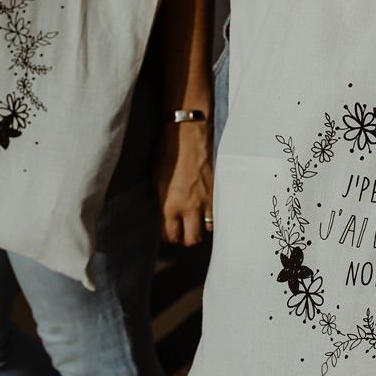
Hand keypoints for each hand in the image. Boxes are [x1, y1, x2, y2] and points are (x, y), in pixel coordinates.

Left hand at [154, 121, 213, 246]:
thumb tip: (165, 216)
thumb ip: (162, 202)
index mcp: (170, 206)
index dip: (169, 237)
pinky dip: (213, 215)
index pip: (171, 235)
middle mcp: (189, 207)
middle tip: (183, 231)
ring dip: (201, 227)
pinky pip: (217, 213)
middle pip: (191, 240)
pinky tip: (208, 208)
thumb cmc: (168, 154)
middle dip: (186, 239)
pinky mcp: (218, 192)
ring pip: (207, 229)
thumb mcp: (157, 181)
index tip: (169, 232)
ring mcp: (206, 201)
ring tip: (197, 219)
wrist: (188, 135)